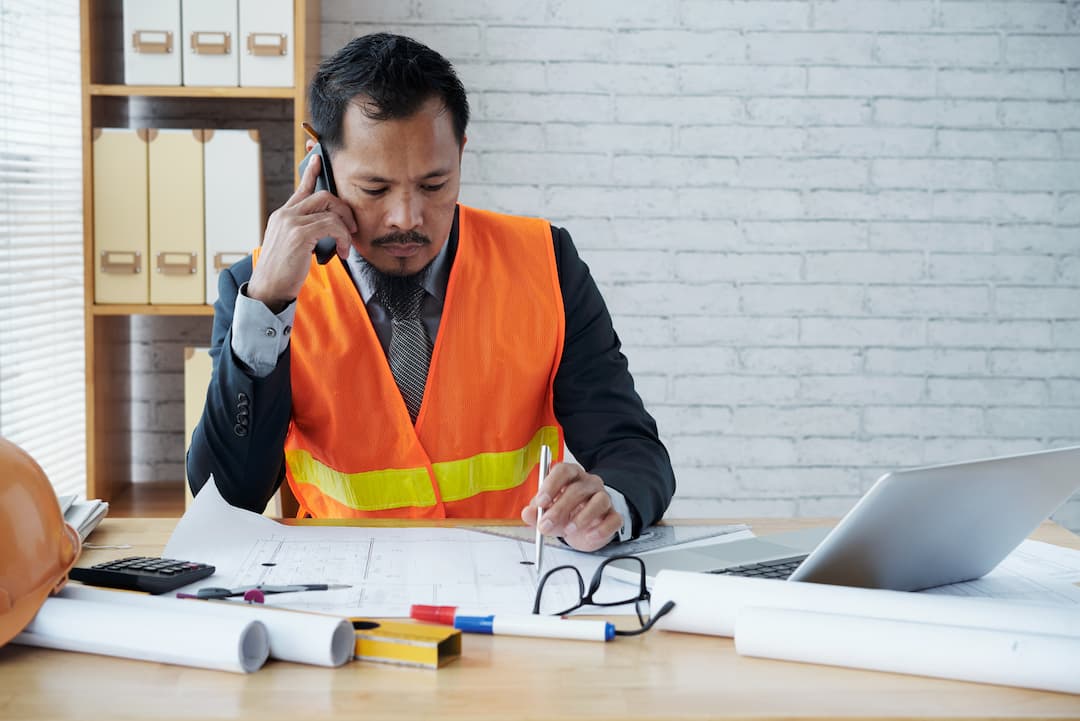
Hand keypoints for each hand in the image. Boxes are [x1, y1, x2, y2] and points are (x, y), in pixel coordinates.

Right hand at [247, 152, 356, 311]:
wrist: (268, 290)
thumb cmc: (282, 273)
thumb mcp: (291, 247)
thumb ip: (304, 232)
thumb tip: (326, 228)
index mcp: (282, 216)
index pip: (300, 189)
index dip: (310, 173)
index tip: (317, 159)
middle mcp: (285, 214)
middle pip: (323, 196)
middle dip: (343, 209)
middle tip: (351, 228)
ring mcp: (290, 222)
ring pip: (329, 210)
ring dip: (345, 228)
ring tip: (346, 246)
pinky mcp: (299, 234)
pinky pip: (332, 225)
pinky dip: (343, 238)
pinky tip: (343, 252)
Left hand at [521, 463, 620, 551]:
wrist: (584, 528)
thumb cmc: (565, 513)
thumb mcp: (547, 512)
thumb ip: (536, 512)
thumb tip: (527, 513)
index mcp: (571, 476)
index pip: (563, 470)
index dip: (551, 485)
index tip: (541, 502)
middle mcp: (589, 483)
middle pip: (578, 489)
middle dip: (559, 508)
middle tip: (546, 524)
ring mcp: (604, 498)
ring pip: (599, 501)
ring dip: (582, 517)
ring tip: (568, 531)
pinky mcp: (614, 515)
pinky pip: (613, 519)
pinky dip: (601, 529)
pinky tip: (589, 536)